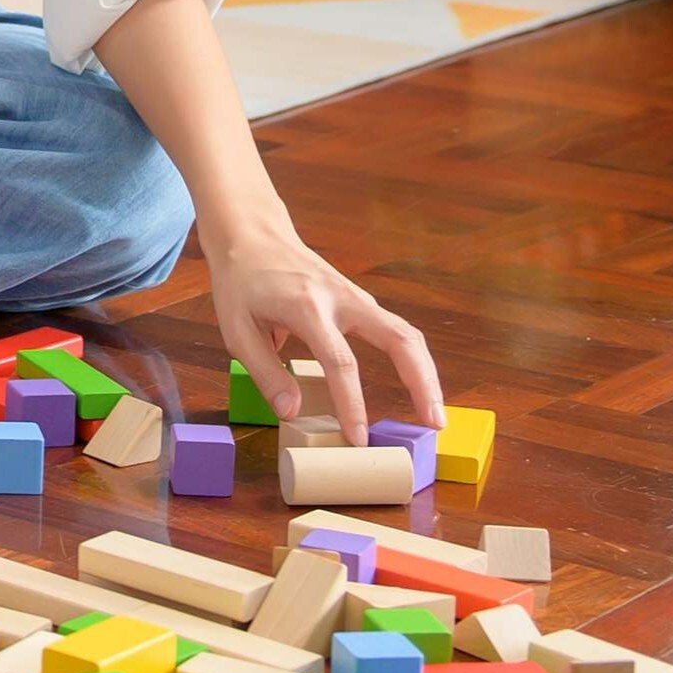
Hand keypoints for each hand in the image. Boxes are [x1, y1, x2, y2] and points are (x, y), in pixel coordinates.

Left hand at [207, 217, 440, 443]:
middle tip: (434, 424)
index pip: (339, 361)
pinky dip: (412, 361)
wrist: (252, 235)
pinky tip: (417, 389)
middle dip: (422, 382)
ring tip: (435, 416)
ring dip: (426, 374)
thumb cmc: (241, 283)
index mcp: (307, 307)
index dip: (352, 402)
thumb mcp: (236, 330)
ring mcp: (357, 298)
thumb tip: (294, 413)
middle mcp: (342, 299)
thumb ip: (265, 372)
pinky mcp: (362, 302)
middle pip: (400, 339)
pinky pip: (395, 332)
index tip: (358, 437)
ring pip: (407, 334)